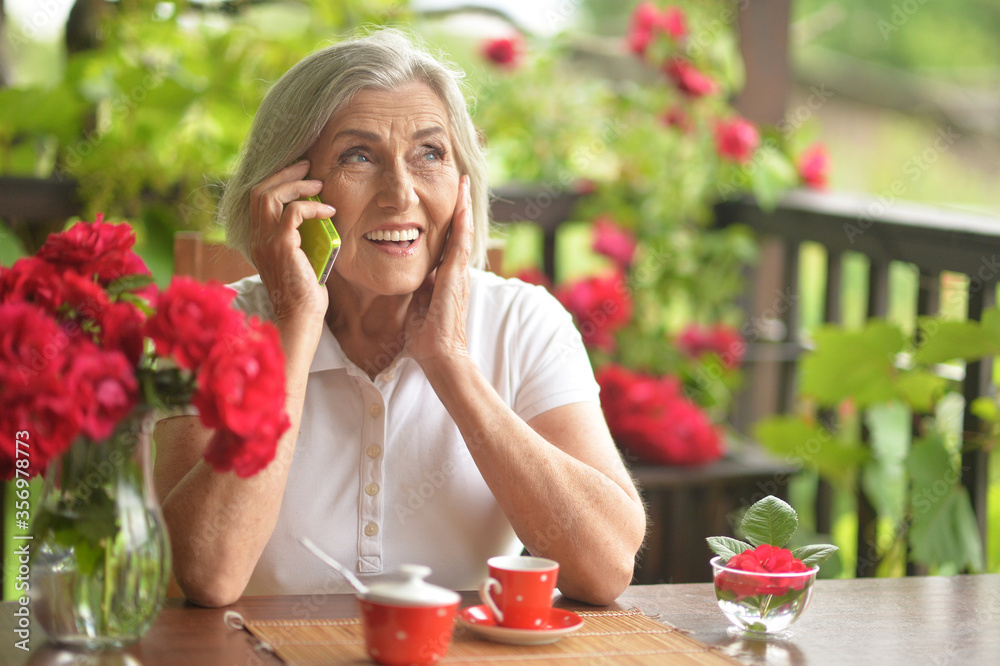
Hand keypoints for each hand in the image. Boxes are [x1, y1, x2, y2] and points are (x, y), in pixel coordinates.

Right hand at [247, 160, 335, 323]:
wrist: (300, 317)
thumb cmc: (305, 294)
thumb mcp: (301, 259)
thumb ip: (302, 238)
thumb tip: (320, 218)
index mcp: (259, 240)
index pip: (258, 200)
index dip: (276, 181)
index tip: (299, 173)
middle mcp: (257, 238)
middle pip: (260, 191)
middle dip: (284, 174)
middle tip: (307, 166)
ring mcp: (266, 242)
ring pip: (271, 196)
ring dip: (296, 185)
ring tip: (318, 184)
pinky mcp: (281, 246)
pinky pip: (293, 212)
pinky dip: (312, 206)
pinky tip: (329, 211)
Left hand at [405, 175, 472, 364]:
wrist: (439, 352)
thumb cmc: (427, 334)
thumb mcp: (419, 302)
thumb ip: (419, 286)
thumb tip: (413, 276)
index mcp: (446, 276)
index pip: (448, 241)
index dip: (450, 219)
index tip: (450, 199)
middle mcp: (456, 271)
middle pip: (459, 231)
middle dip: (460, 205)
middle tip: (461, 181)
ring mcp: (458, 273)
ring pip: (462, 232)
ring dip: (463, 207)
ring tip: (463, 184)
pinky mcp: (455, 277)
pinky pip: (459, 245)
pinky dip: (461, 224)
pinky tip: (461, 206)